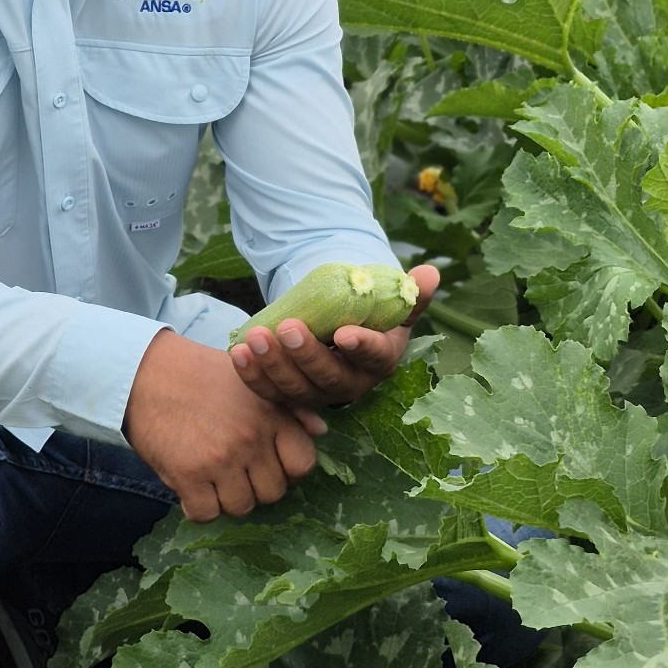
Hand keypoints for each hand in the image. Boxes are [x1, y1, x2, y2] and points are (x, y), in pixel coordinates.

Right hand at [123, 328, 327, 522]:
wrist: (145, 371)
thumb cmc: (199, 374)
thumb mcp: (250, 380)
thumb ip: (289, 407)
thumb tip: (322, 431)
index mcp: (270, 413)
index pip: (303, 463)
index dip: (288, 469)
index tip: (268, 462)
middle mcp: (251, 438)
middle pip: (273, 492)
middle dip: (256, 485)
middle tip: (235, 469)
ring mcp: (220, 459)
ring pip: (241, 507)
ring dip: (227, 498)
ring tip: (213, 476)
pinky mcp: (188, 475)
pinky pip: (206, 514)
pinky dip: (198, 507)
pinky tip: (192, 486)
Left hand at [228, 263, 439, 409]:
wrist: (341, 330)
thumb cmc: (369, 315)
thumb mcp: (391, 302)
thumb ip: (411, 291)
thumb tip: (429, 273)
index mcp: (379, 360)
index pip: (373, 357)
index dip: (360, 346)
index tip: (344, 333)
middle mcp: (350, 383)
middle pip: (329, 378)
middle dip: (306, 355)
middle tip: (288, 328)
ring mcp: (317, 392)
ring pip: (295, 389)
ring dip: (273, 366)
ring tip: (254, 338)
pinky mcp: (288, 394)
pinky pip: (269, 392)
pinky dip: (252, 376)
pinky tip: (238, 353)